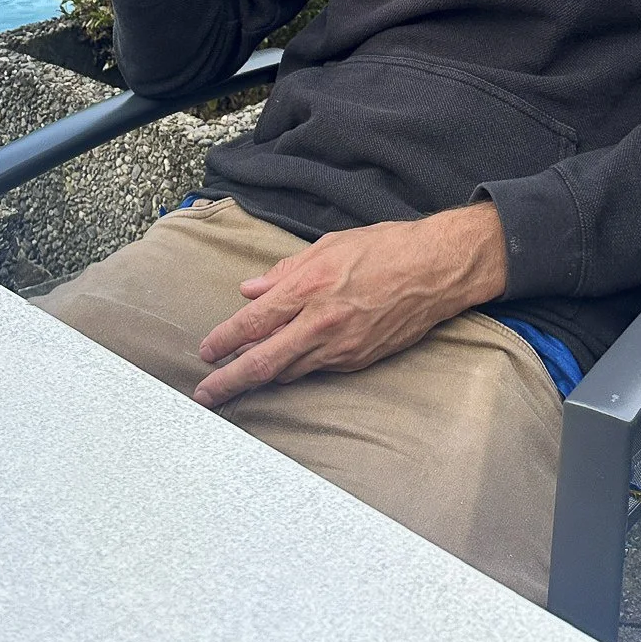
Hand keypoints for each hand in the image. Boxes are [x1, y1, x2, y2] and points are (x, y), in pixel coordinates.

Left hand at [193, 203, 507, 409]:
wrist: (436, 270)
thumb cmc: (384, 248)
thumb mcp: (328, 246)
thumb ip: (285, 270)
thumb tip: (251, 289)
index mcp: (309, 287)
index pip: (254, 321)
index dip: (225, 339)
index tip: (206, 351)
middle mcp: (320, 322)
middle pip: (263, 361)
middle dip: (229, 380)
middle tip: (205, 395)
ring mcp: (341, 346)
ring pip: (289, 371)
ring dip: (260, 379)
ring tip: (235, 384)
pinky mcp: (358, 360)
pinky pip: (317, 369)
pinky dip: (294, 370)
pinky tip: (282, 369)